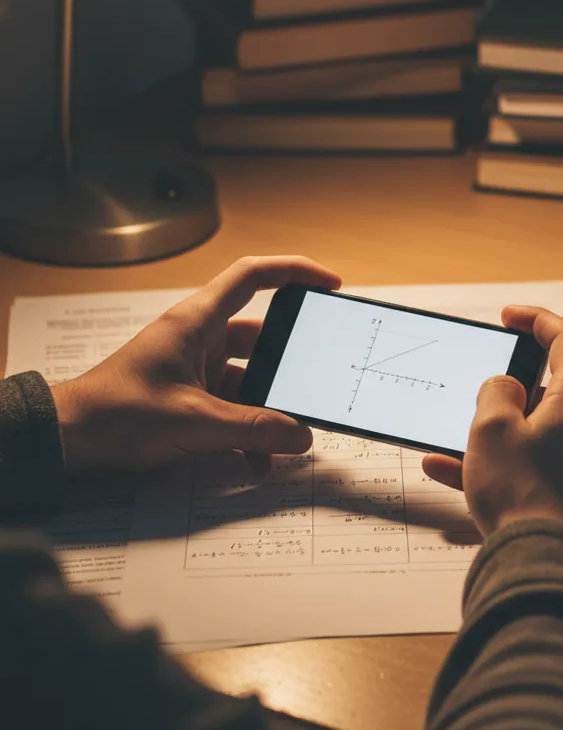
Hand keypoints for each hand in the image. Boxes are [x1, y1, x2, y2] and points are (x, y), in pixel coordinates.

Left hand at [51, 256, 340, 475]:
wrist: (67, 441)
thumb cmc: (114, 414)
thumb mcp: (195, 422)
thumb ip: (254, 429)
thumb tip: (300, 435)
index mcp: (197, 322)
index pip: (254, 277)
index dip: (296, 272)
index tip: (329, 284)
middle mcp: (198, 339)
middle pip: (260, 338)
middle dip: (289, 366)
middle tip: (315, 381)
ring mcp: (194, 368)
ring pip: (249, 379)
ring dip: (268, 408)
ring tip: (288, 435)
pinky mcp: (189, 396)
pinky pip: (232, 406)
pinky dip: (248, 429)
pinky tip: (258, 457)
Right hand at [422, 307, 562, 544]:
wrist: (548, 568)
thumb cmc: (522, 495)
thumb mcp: (491, 430)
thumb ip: (496, 394)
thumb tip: (507, 389)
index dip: (537, 320)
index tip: (510, 317)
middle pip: (555, 390)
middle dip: (511, 391)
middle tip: (479, 394)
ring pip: (540, 433)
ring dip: (498, 434)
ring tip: (452, 443)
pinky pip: (539, 467)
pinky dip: (504, 464)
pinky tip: (454, 474)